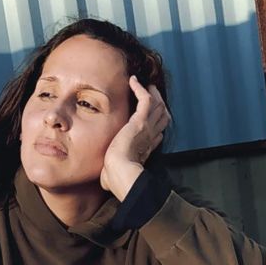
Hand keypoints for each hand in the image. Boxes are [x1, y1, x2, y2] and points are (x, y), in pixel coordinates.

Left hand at [100, 76, 171, 200]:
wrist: (119, 172)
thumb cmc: (115, 178)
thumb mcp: (114, 176)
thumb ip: (110, 176)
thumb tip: (104, 184)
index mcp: (146, 149)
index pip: (157, 134)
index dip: (157, 127)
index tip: (152, 122)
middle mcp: (150, 136)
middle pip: (161, 115)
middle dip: (158, 103)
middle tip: (151, 93)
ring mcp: (147, 127)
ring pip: (157, 104)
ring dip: (152, 93)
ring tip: (146, 85)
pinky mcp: (140, 120)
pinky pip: (145, 99)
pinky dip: (140, 88)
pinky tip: (133, 81)